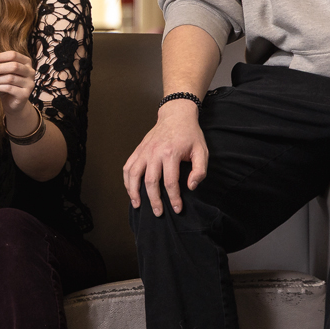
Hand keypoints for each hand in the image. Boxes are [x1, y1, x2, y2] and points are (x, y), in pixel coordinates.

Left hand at [0, 49, 36, 115]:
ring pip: (11, 77)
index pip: (13, 55)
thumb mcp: (3, 73)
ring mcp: (29, 83)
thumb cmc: (6, 85)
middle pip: (13, 66)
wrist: (12, 103)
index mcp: (26, 62)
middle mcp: (30, 71)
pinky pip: (10, 88)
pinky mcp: (25, 94)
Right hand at [123, 100, 208, 215]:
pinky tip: (130, 191)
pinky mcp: (138, 150)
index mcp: (171, 153)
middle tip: (158, 213)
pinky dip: (126, 181)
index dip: (174, 198)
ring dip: (134, 192)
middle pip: (150, 182)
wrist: (176, 115)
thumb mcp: (202, 151)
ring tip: (138, 205)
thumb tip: (190, 187)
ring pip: (133, 175)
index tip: (177, 209)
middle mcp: (154, 152)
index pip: (170, 182)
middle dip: (154, 200)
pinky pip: (127, 167)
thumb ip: (199, 170)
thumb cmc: (190, 135)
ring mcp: (144, 151)